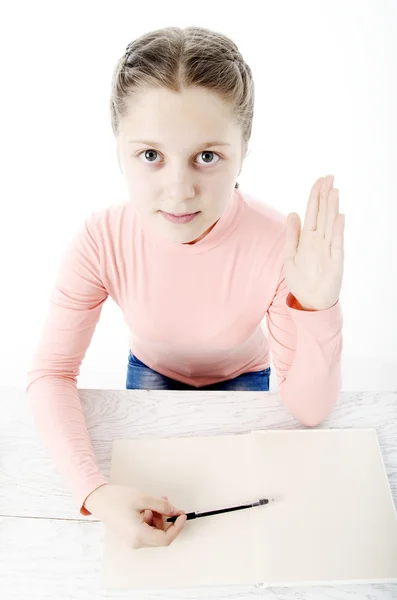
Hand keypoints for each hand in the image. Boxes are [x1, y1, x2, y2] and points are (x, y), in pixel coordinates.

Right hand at [83, 484, 186, 548]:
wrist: (98, 499)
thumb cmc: (117, 499)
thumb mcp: (143, 499)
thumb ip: (161, 505)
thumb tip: (174, 510)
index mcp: (139, 536)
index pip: (165, 539)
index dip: (177, 527)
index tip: (182, 515)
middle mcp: (135, 542)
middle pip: (160, 536)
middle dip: (167, 519)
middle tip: (168, 504)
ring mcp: (132, 540)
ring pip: (154, 532)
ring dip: (159, 517)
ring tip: (155, 502)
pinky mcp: (129, 535)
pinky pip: (146, 530)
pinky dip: (151, 518)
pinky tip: (148, 507)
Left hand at [284, 174, 344, 310]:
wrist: (312, 302)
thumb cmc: (301, 280)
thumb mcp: (291, 256)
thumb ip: (292, 235)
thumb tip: (292, 213)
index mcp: (308, 238)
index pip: (312, 212)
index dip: (315, 196)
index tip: (319, 180)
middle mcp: (319, 240)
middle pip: (322, 213)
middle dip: (325, 195)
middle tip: (329, 177)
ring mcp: (328, 249)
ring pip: (329, 223)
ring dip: (331, 207)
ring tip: (334, 190)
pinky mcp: (336, 260)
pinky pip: (336, 242)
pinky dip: (337, 230)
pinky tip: (339, 217)